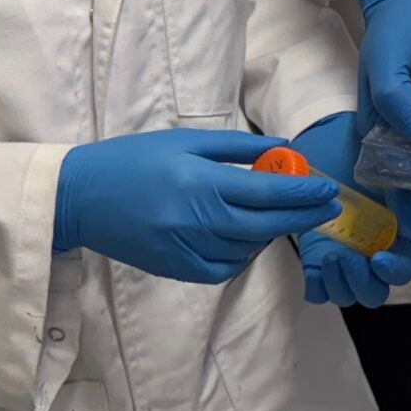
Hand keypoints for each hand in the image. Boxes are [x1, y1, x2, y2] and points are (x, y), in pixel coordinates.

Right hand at [53, 129, 336, 283]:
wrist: (81, 197)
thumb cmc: (134, 160)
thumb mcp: (186, 141)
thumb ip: (237, 147)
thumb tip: (281, 149)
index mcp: (202, 183)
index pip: (269, 193)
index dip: (304, 193)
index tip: (329, 189)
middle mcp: (199, 221)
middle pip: (267, 224)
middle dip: (303, 216)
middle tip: (328, 207)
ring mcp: (187, 250)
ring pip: (248, 248)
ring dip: (272, 232)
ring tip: (285, 215)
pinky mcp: (176, 269)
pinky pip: (224, 269)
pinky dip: (243, 255)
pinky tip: (247, 237)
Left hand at [290, 111, 410, 308]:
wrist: (325, 139)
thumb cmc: (358, 152)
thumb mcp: (384, 171)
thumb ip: (399, 200)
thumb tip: (405, 233)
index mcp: (391, 237)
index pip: (401, 271)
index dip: (393, 272)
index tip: (378, 258)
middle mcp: (368, 253)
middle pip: (372, 293)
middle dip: (360, 282)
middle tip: (343, 257)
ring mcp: (341, 257)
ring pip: (345, 295)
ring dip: (339, 283)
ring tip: (328, 255)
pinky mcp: (314, 257)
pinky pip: (317, 290)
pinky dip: (316, 286)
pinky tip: (314, 266)